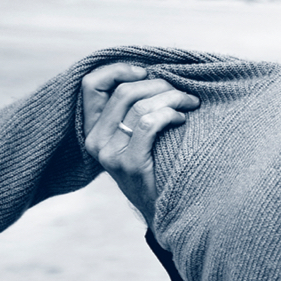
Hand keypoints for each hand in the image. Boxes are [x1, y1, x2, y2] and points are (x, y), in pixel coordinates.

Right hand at [82, 63, 198, 226]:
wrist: (164, 210)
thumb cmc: (156, 165)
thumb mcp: (134, 137)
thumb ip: (132, 110)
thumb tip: (153, 72)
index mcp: (92, 129)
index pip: (91, 84)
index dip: (118, 69)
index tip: (146, 71)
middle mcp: (95, 140)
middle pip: (125, 91)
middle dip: (159, 84)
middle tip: (182, 91)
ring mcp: (110, 154)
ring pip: (140, 105)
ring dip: (172, 97)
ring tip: (189, 103)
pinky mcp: (130, 165)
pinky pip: (150, 124)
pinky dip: (170, 115)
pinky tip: (183, 119)